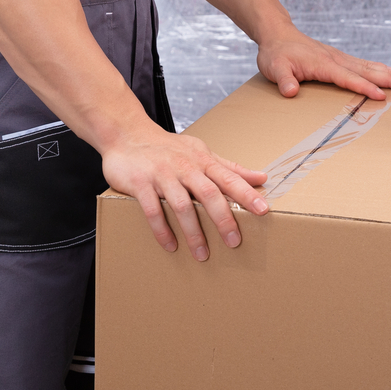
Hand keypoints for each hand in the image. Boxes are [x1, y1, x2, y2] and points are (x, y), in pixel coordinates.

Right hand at [102, 122, 269, 259]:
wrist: (127, 134)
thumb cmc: (169, 148)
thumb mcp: (201, 152)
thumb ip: (230, 168)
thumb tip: (261, 178)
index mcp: (202, 160)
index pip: (228, 177)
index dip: (246, 193)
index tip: (263, 210)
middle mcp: (184, 167)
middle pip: (208, 193)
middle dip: (223, 219)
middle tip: (234, 241)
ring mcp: (162, 175)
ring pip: (182, 206)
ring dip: (193, 232)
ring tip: (202, 254)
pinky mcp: (140, 183)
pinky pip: (153, 211)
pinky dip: (162, 230)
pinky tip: (171, 246)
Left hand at [256, 23, 390, 101]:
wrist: (277, 34)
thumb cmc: (276, 54)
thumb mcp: (275, 68)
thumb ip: (284, 80)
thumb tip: (291, 91)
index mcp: (323, 64)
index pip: (348, 78)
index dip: (365, 87)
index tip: (382, 95)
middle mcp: (336, 59)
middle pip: (366, 70)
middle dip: (388, 78)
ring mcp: (339, 57)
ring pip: (368, 66)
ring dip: (388, 72)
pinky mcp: (338, 58)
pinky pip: (362, 64)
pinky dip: (378, 68)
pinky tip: (388, 72)